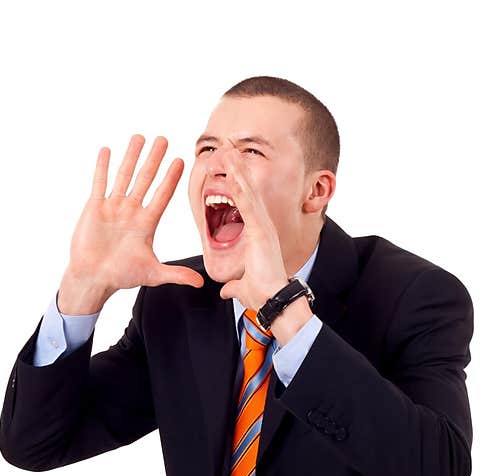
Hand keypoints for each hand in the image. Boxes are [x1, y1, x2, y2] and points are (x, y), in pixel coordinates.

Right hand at [59, 134, 203, 313]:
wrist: (92, 278)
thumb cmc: (121, 275)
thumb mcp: (152, 273)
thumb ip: (176, 274)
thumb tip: (201, 283)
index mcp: (147, 223)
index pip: (162, 195)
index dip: (171, 179)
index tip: (180, 161)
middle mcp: (132, 211)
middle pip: (145, 179)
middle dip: (154, 159)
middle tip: (163, 139)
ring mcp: (113, 207)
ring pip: (124, 176)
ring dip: (131, 156)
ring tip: (140, 137)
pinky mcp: (95, 208)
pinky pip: (99, 183)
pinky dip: (102, 167)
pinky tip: (107, 151)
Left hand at [216, 142, 289, 310]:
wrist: (274, 301)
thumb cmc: (262, 295)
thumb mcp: (241, 288)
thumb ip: (233, 287)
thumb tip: (226, 292)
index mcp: (258, 235)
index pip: (245, 204)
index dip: (237, 185)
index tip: (228, 169)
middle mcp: (262, 226)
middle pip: (248, 191)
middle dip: (238, 169)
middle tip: (229, 148)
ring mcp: (262, 227)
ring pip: (248, 193)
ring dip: (238, 171)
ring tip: (229, 151)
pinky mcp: (259, 231)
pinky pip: (246, 206)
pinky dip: (239, 189)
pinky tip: (230, 174)